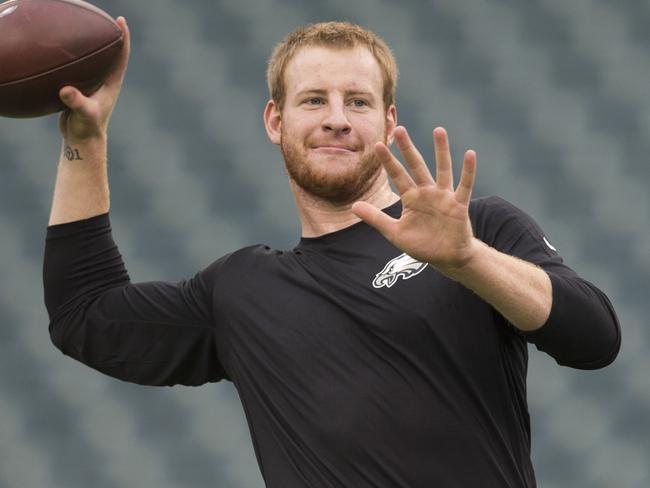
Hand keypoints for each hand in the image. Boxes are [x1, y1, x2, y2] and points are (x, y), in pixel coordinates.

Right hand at [58, 16, 130, 142]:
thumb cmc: (87, 128)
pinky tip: (64, 51)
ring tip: (86, 28)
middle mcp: (105, 82)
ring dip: (92, 46)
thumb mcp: (83, 114)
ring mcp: (94, 85)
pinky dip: (75, 58)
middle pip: (110, 54)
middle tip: (105, 18)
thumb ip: (77, 102)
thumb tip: (66, 91)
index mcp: (111, 84)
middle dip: (109, 36)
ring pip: (95, 61)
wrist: (81, 140)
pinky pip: (80, 68)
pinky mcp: (82, 88)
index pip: (120, 57)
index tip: (121, 21)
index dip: (123, 38)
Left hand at [352, 126, 477, 274]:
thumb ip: (376, 219)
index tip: (378, 145)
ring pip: (442, 169)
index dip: (388, 162)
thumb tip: (353, 206)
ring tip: (438, 130)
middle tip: (400, 128)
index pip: (397, 176)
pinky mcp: (459, 205)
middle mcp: (427, 192)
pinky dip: (468, 171)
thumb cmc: (422, 244)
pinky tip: (470, 154)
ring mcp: (443, 197)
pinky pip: (464, 185)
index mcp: (411, 198)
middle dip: (408, 149)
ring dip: (441, 150)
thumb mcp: (394, 232)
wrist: (446, 257)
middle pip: (416, 166)